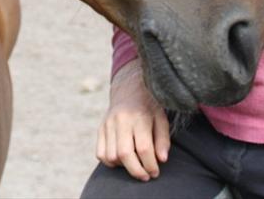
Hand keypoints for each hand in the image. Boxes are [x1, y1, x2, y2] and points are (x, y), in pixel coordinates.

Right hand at [95, 59, 169, 180]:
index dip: (150, 164)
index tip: (155, 172)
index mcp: (139, 116)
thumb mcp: (161, 118)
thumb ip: (163, 139)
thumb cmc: (149, 106)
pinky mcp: (100, 128)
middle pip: (125, 154)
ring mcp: (108, 124)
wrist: (129, 88)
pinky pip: (100, 153)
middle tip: (145, 176)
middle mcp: (121, 120)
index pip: (143, 148)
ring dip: (124, 167)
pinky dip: (110, 162)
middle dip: (136, 170)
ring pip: (111, 156)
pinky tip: (122, 160)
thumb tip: (162, 159)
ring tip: (135, 165)